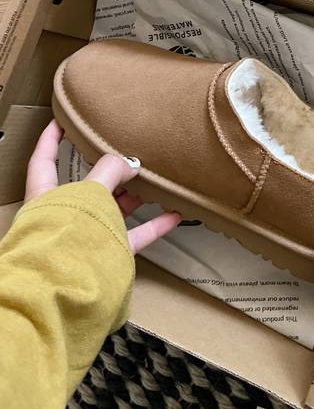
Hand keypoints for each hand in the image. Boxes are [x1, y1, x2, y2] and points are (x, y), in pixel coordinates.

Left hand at [25, 120, 180, 254]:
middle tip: (128, 152)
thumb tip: (130, 163)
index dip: (52, 138)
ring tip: (153, 180)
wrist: (67, 289)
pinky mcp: (107, 255)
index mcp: (45, 195)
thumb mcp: (90, 190)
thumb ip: (111, 170)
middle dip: (108, 170)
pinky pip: (134, 235)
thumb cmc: (67, 234)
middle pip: (87, 186)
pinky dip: (154, 225)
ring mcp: (85, 236)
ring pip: (111, 210)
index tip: (63, 120)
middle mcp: (62, 215)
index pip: (44, 159)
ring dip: (133, 196)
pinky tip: (174, 215)